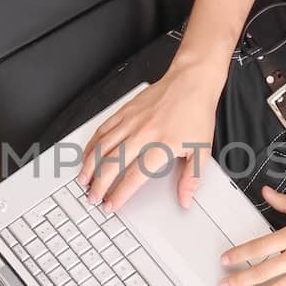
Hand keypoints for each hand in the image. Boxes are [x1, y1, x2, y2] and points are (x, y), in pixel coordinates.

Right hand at [75, 57, 224, 211]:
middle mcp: (143, 133)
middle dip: (99, 184)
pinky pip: (103, 129)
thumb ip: (192, 179)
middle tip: (93, 197)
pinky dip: (92, 144)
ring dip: (90, 165)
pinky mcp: (125, 110)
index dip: (119, 194)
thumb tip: (185, 199)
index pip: (134, 177)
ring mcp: (131, 121)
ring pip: (103, 146)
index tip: (111, 205)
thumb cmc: (196, 112)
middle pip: (112, 164)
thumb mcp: (202, 150)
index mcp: (162, 146)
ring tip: (83, 180)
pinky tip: (88, 154)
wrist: (191, 81)